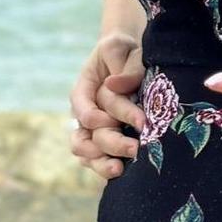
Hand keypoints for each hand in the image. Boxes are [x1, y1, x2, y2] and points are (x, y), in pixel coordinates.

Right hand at [69, 31, 145, 179]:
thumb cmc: (124, 51)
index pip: (87, 110)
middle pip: (88, 136)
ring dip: (102, 162)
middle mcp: (83, 113)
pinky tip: (122, 172)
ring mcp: (90, 129)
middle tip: (136, 147)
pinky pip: (95, 160)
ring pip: (86, 154)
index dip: (106, 118)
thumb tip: (114, 85)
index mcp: (83, 90)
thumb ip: (126, 66)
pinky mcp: (101, 140)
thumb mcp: (122, 49)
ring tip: (121, 168)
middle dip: (113, 143)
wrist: (126, 56)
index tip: (139, 120)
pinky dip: (104, 167)